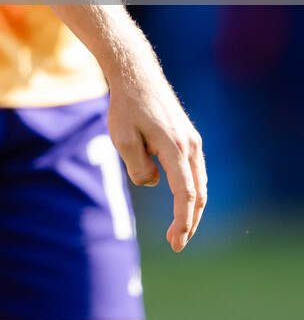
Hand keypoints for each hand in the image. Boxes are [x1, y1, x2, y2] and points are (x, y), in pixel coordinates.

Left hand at [103, 35, 204, 250]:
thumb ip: (138, 167)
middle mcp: (190, 146)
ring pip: (197, 184)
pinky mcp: (188, 139)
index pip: (184, 194)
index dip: (182, 220)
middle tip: (176, 243)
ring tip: (176, 230)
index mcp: (175, 148)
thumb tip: (153, 183)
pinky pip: (191, 172)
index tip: (176, 241)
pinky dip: (187, 190)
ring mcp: (192, 142)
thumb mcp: (122, 138)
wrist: (137, 76)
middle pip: (197, 194)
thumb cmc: (125, 106)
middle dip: (189, 221)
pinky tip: (177, 202)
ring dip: (189, 208)